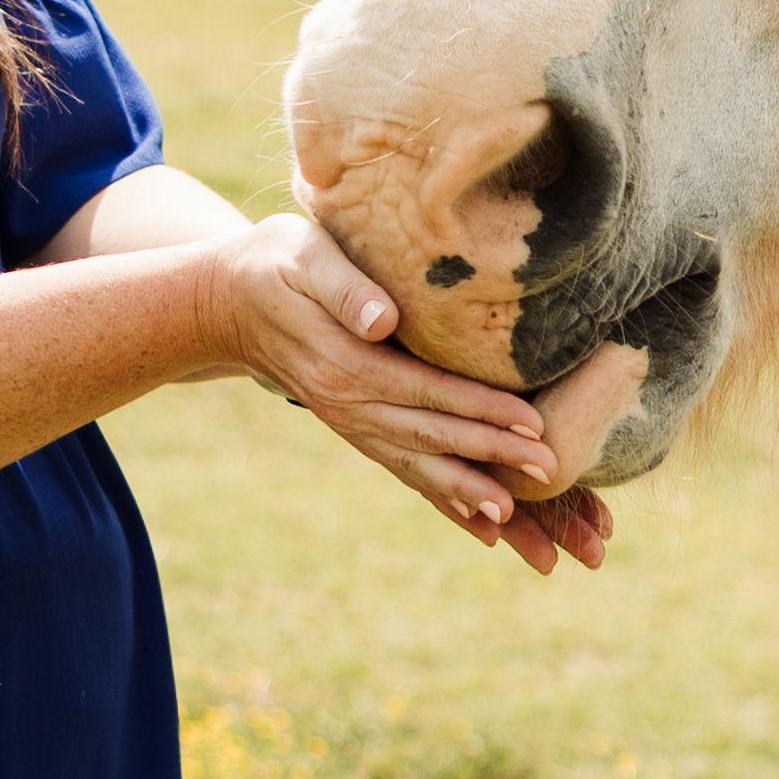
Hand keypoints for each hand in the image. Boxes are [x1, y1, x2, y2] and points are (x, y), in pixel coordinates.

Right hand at [211, 219, 605, 564]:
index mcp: (344, 364)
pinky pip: (400, 468)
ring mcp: (348, 422)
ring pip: (417, 465)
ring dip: (468, 490)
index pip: (426, 391)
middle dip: (493, 456)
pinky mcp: (352, 426)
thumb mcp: (304, 257)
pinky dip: (439, 496)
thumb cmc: (276, 262)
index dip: (481, 409)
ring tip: (516, 515)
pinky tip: (475, 521)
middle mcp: (347, 404)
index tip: (533, 424)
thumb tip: (384, 322)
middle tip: (552, 470)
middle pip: (431, 436)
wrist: (227, 300)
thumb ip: (344, 288)